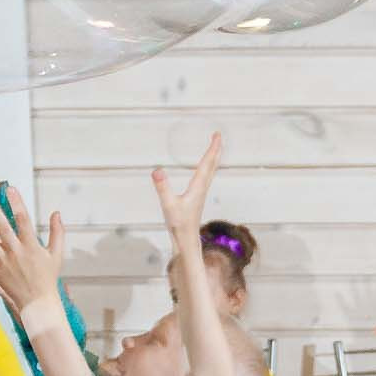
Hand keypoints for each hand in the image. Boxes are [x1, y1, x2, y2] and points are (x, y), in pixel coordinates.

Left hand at [0, 187, 65, 314]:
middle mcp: (15, 252)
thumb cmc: (47, 278)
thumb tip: (57, 213)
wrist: (37, 303)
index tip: (11, 189)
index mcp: (31, 246)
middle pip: (2, 227)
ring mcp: (3, 262)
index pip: (24, 220)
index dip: (17, 203)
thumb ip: (57, 232)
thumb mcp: (56, 254)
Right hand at [151, 133, 222, 247]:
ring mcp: (200, 193)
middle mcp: (202, 188)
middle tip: (218, 135)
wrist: (186, 240)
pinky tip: (204, 169)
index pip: (207, 163)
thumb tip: (156, 170)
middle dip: (216, 149)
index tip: (217, 134)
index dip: (212, 148)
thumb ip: (162, 188)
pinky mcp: (197, 197)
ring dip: (213, 158)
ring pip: (210, 171)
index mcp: (198, 186)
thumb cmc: (178, 224)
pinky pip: (205, 177)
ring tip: (215, 148)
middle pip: (212, 165)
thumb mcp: (168, 205)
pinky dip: (207, 168)